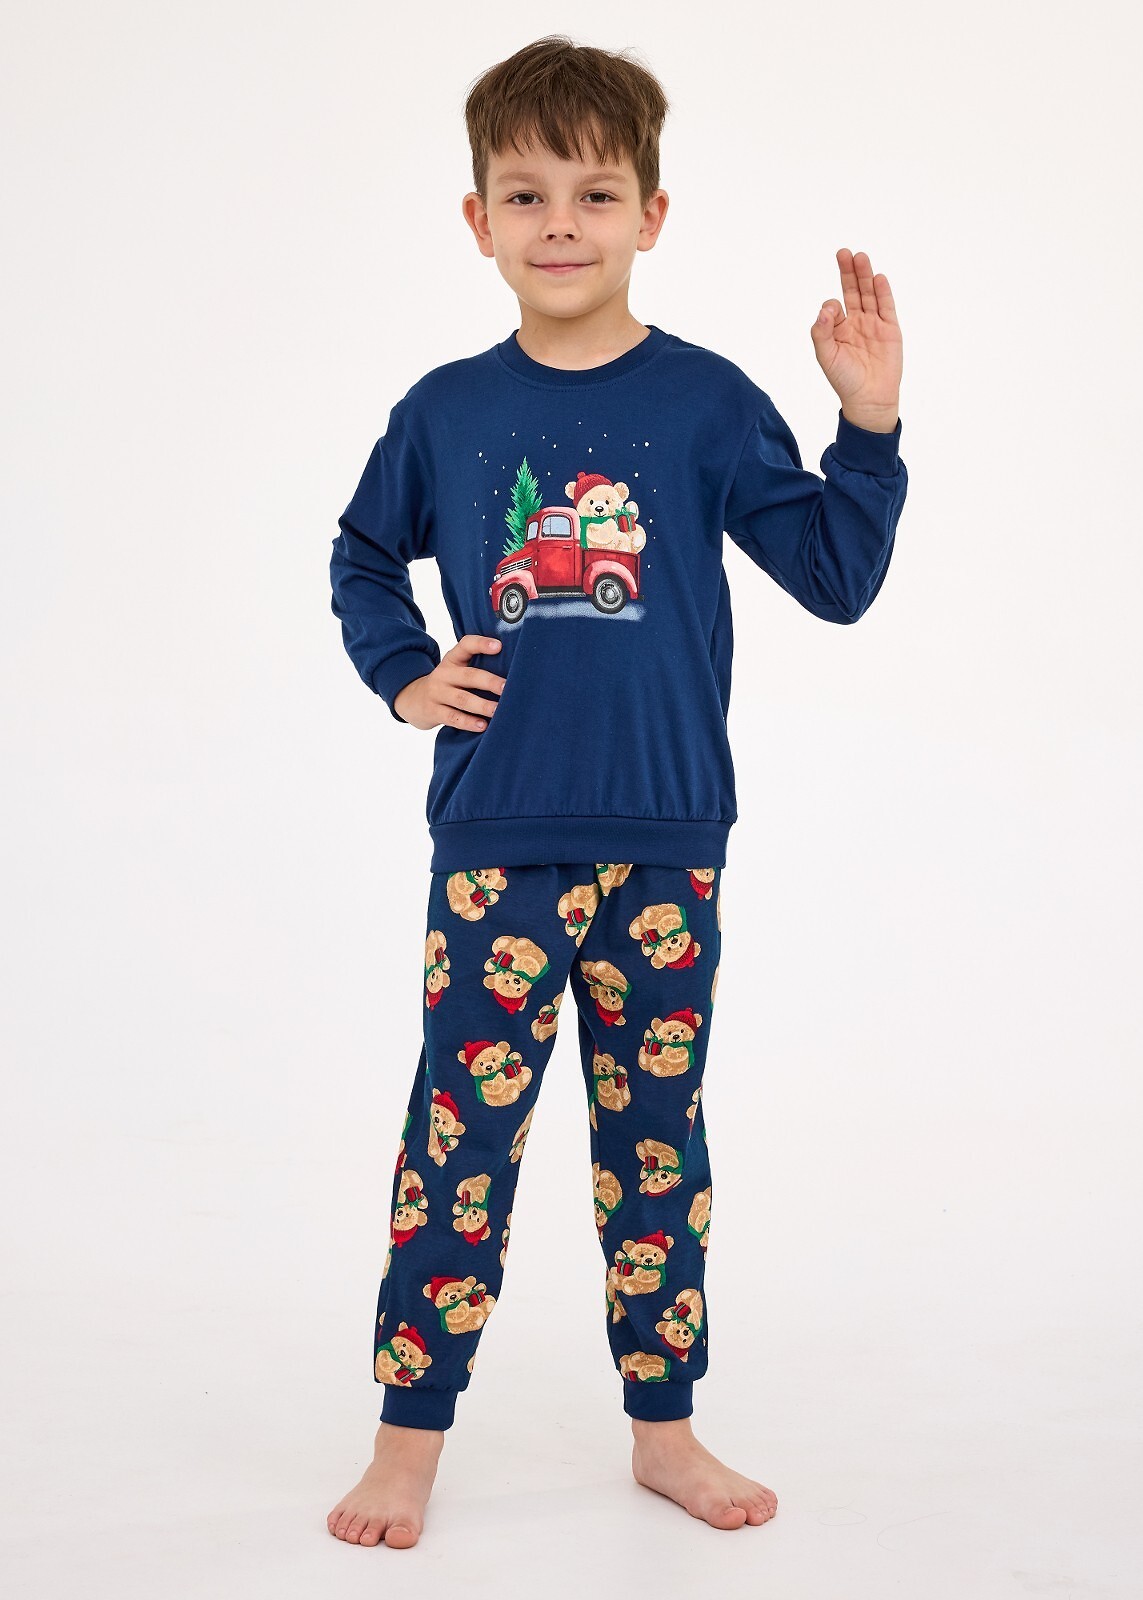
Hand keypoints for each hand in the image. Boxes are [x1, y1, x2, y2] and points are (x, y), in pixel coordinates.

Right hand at [393, 633, 504, 730]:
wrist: (411, 699)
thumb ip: (475, 667)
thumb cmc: (446, 684)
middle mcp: (444, 674)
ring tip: (498, 710)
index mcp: (452, 660)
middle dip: (489, 682)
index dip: (481, 644)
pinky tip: (482, 726)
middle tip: (507, 688)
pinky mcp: (433, 711)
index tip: (499, 646)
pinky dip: (468, 722)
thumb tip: (513, 673)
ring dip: (482, 705)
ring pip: (462, 699)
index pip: (465, 645)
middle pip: (468, 676)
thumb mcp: (455, 670)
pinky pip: (452, 717)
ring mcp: (437, 693)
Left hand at [810, 248, 901, 432]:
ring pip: (869, 294)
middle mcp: (856, 323)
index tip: (832, 313)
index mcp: (838, 329)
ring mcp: (874, 324)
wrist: (870, 399)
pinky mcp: (890, 329)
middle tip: (844, 252)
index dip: (831, 306)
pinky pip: (886, 307)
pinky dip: (883, 292)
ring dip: (865, 276)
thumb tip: (824, 309)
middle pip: (852, 291)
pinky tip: (878, 278)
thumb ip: (821, 332)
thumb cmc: (845, 380)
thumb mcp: (826, 356)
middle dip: (848, 272)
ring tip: (860, 256)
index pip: (834, 307)